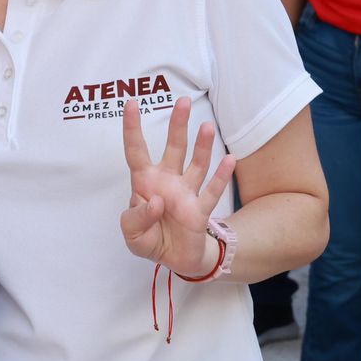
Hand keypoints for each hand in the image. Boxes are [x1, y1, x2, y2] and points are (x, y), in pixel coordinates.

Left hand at [119, 97, 235, 276]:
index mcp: (145, 183)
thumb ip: (136, 219)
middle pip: (174, 148)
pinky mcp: (200, 210)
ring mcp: (186, 193)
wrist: (174, 259)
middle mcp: (167, 181)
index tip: (131, 103)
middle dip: (178, 125)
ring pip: (196, 164)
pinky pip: (212, 191)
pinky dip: (221, 177)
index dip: (132, 129)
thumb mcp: (132, 234)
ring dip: (202, 146)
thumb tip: (157, 201)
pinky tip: (229, 159)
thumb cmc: (149, 239)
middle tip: (183, 101)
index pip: (136, 151)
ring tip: (207, 126)